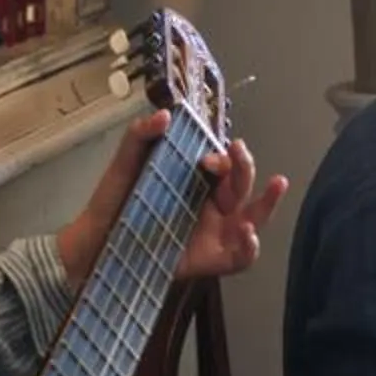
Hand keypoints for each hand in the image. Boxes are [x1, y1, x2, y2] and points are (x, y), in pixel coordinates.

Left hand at [57, 111, 289, 294]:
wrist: (98, 241)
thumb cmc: (114, 200)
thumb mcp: (125, 164)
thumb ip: (140, 136)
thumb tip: (164, 114)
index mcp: (197, 180)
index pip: (223, 163)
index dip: (224, 156)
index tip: (208, 157)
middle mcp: (212, 205)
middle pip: (242, 183)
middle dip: (245, 166)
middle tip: (237, 152)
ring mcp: (215, 233)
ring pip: (254, 217)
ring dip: (268, 202)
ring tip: (278, 183)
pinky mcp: (211, 261)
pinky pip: (241, 257)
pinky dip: (250, 247)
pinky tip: (248, 233)